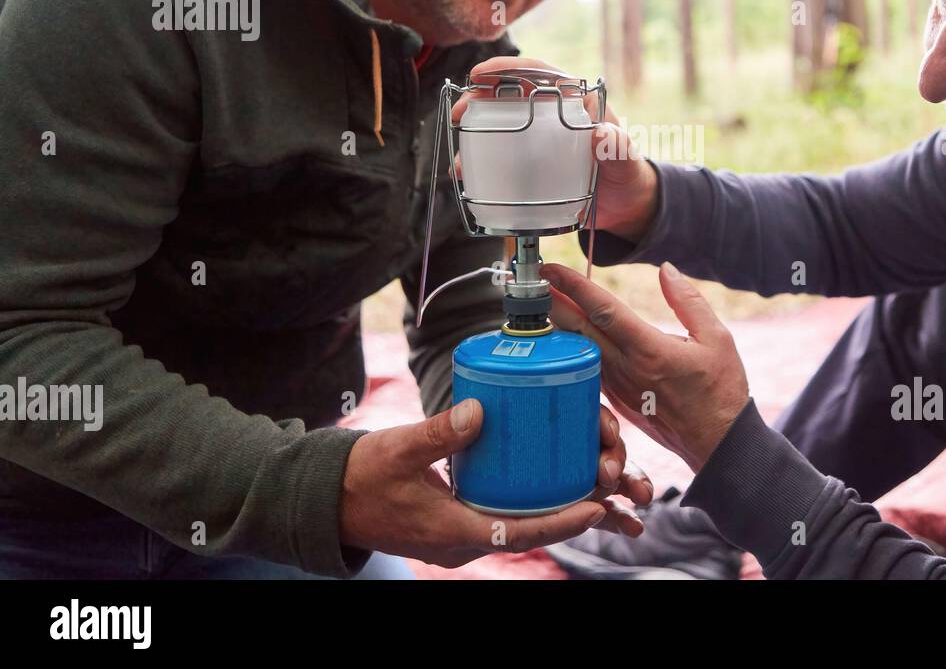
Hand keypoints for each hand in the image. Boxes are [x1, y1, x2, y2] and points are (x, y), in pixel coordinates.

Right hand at [338, 399, 652, 567]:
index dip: (561, 522)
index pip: (520, 533)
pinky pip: (506, 514)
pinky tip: (554, 480)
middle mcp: (466, 540)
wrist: (328, 498)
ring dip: (558, 508)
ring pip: (522, 524)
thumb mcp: (397, 449)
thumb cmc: (361, 477)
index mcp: (455, 532)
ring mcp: (464, 533)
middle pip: (532, 530)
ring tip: (597, 487)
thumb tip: (479, 410)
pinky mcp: (461, 518)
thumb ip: (437, 432)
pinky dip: (533, 502)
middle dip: (573, 513)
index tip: (597, 507)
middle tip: (611, 489)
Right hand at [451, 55, 658, 242]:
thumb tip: (601, 132)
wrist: (626, 206)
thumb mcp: (626, 161)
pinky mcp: (531, 164)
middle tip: (460, 112)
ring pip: (499, 126)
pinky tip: (468, 178)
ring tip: (460, 158)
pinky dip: (482, 165)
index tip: (480, 74)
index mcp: (575, 101)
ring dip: (474, 135)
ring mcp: (539, 140)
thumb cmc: (630, 175)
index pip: (538, 73)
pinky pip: (501, 158)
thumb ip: (617, 147)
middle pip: (509, 95)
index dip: (508, 68)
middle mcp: (552, 115)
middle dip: (479, 98)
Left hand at [545, 261, 750, 473]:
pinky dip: (575, 350)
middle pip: (580, 330)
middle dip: (555, 302)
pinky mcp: (618, 402)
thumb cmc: (722, 391)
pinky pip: (590, 369)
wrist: (719, 444)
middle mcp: (628, 369)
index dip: (574, 286)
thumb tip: (666, 270)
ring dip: (561, 326)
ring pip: (581, 350)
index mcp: (650, 350)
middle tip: (537, 281)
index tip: (554, 269)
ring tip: (544, 303)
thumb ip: (688, 300)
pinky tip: (568, 339)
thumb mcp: (717, 338)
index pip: (603, 310)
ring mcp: (620, 388)